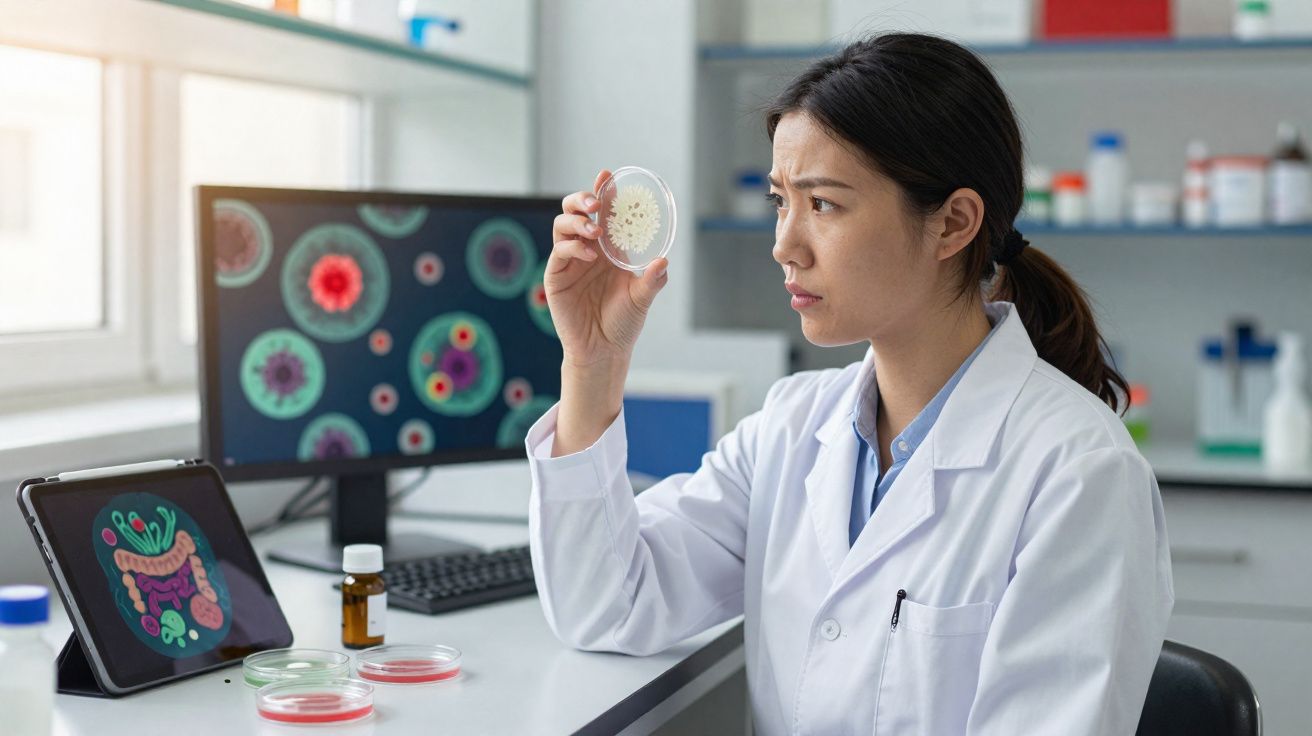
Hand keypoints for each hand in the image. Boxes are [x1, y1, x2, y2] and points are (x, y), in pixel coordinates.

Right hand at [546, 169, 668, 367]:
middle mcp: (587, 250)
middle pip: (575, 211)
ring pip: (563, 225)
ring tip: (594, 231)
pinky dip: (574, 247)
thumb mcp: (642, 298)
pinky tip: (590, 254)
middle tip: (596, 203)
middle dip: (582, 199)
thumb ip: (652, 280)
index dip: (603, 192)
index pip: (603, 213)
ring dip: (577, 221)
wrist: (603, 350)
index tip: (607, 176)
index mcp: (608, 248)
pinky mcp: (556, 276)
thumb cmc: (623, 323)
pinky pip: (560, 251)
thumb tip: (663, 262)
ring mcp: (569, 261)